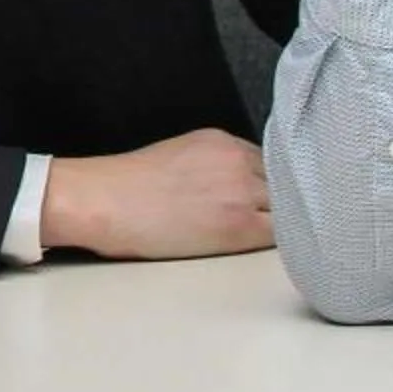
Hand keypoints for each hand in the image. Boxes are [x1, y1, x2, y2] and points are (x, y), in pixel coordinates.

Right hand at [38, 128, 274, 259]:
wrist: (103, 202)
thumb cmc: (125, 187)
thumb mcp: (177, 156)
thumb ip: (213, 165)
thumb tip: (233, 189)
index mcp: (220, 141)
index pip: (268, 162)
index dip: (270, 185)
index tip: (265, 202)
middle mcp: (237, 159)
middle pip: (285, 182)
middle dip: (280, 202)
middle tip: (271, 224)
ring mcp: (242, 190)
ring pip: (289, 208)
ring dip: (283, 223)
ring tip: (271, 241)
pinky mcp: (239, 225)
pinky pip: (281, 234)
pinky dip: (285, 242)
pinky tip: (276, 251)